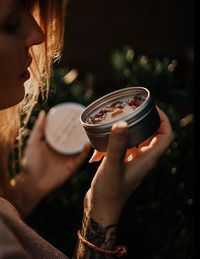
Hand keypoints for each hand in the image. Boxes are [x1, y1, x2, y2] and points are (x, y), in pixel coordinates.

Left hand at [13, 111, 90, 216]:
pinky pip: (81, 157)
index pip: (63, 132)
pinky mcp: (72, 166)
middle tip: (85, 120)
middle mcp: (62, 150)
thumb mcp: (33, 142)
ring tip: (91, 130)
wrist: (34, 182)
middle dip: (79, 130)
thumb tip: (43, 113)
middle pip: (73, 138)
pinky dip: (85, 151)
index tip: (73, 114)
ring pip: (79, 147)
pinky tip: (88, 143)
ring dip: (85, 139)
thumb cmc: (31, 162)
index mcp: (53, 144)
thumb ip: (39, 129)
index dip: (67, 124)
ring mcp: (68, 158)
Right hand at [84, 107, 173, 224]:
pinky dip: (115, 142)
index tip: (152, 108)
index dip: (164, 119)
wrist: (101, 208)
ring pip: (138, 140)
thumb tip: (122, 124)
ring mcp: (134, 161)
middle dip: (145, 120)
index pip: (166, 135)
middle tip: (132, 111)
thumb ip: (116, 146)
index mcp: (148, 159)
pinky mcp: (124, 163)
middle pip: (153, 134)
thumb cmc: (109, 191)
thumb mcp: (112, 166)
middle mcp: (144, 159)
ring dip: (128, 131)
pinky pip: (124, 147)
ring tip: (115, 122)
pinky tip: (99, 146)